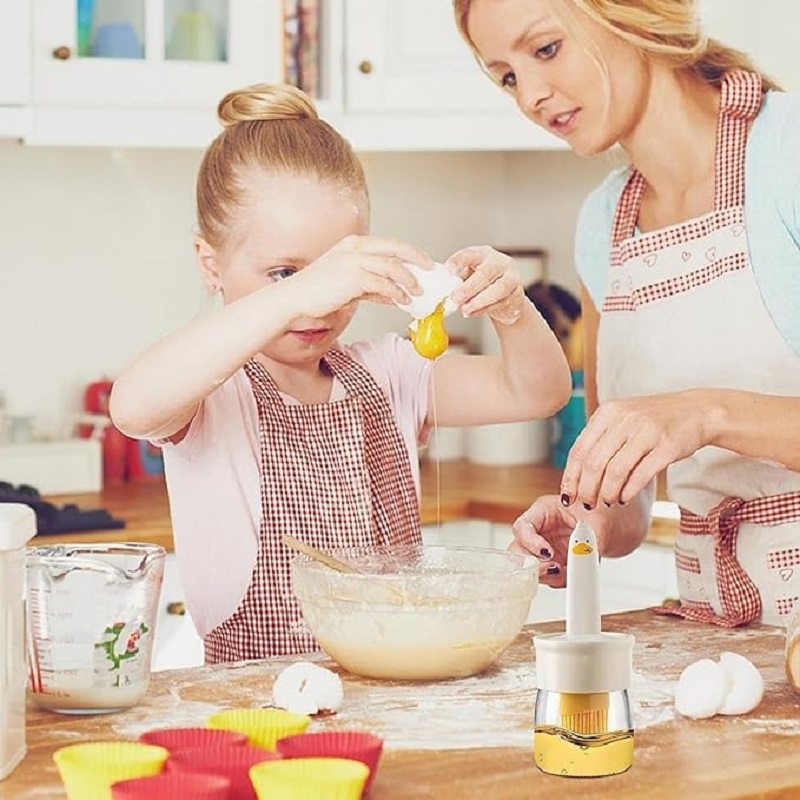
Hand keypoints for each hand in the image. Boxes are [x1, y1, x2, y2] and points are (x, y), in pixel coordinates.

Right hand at [296, 235, 431, 317]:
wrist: (295, 299)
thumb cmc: (317, 293)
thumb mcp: (348, 284)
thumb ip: (370, 285)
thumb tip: (392, 294)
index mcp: (354, 244)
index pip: (389, 243)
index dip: (410, 252)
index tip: (422, 263)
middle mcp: (355, 248)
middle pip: (396, 248)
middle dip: (417, 258)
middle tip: (430, 270)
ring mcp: (354, 261)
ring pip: (393, 266)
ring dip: (409, 280)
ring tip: (418, 292)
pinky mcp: (353, 277)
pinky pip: (383, 284)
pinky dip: (397, 293)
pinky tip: (403, 301)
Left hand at [446, 246, 525, 324]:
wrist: (506, 295)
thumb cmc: (482, 282)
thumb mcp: (468, 276)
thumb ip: (457, 280)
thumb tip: (441, 289)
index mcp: (483, 254)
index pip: (469, 254)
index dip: (457, 262)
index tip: (447, 272)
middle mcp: (500, 263)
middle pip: (486, 273)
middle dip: (470, 287)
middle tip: (456, 298)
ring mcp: (512, 277)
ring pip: (499, 289)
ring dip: (479, 301)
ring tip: (465, 309)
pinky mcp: (517, 294)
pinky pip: (501, 303)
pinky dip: (484, 310)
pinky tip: (472, 313)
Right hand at [510, 495, 595, 586]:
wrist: (604, 525)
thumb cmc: (596, 513)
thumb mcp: (596, 521)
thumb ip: (590, 538)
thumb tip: (585, 553)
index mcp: (542, 511)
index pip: (522, 526)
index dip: (530, 542)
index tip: (548, 552)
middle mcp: (537, 531)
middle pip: (517, 550)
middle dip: (532, 563)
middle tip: (553, 568)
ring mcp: (540, 549)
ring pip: (528, 567)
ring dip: (546, 575)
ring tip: (566, 570)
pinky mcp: (549, 564)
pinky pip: (546, 577)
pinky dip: (558, 579)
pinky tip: (571, 573)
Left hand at [561, 391, 710, 509]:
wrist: (697, 411)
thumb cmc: (654, 420)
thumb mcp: (622, 419)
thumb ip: (600, 439)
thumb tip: (576, 476)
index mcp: (607, 412)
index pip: (579, 450)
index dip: (570, 477)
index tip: (567, 496)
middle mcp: (624, 419)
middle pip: (593, 463)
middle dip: (586, 489)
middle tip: (587, 504)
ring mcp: (646, 431)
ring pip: (615, 471)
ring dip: (607, 492)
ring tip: (607, 502)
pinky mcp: (667, 446)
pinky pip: (640, 475)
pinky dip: (628, 491)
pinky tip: (624, 498)